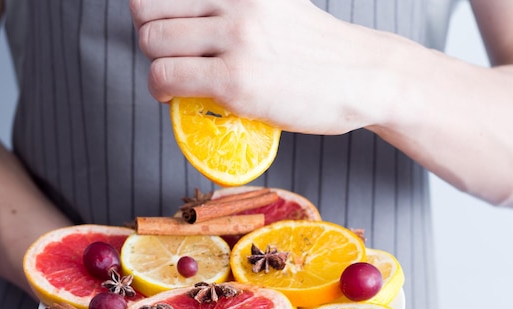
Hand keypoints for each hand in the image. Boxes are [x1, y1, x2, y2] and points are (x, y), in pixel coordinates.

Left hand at [130, 0, 396, 134]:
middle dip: (150, 35)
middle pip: (147, 9)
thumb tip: (191, 20)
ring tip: (172, 77)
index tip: (163, 24)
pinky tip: (173, 95)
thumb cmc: (320, 50)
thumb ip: (236, 7)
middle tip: (169, 54)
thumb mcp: (277, 6)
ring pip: (152, 41)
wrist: (365, 76)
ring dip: (154, 63)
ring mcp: (235, 37)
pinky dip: (159, 88)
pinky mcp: (234, 79)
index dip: (153, 8)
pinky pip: (166, 76)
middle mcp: (235, 0)